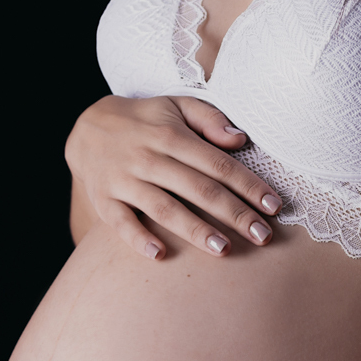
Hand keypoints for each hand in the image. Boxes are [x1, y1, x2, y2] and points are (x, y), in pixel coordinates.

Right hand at [65, 95, 281, 260]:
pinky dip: (138, 238)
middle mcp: (149, 157)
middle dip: (234, 213)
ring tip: (224, 249)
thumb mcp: (176, 106)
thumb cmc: (145, 120)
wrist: (87, 128)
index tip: (274, 207)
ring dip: (194, 229)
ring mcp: (124, 180)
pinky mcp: (103, 199)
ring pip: (163, 207)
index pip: (218, 164)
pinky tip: (160, 255)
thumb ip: (209, 118)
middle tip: (262, 236)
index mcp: (172, 135)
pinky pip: (119, 222)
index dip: (248, 185)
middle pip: (198, 188)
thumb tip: (240, 139)